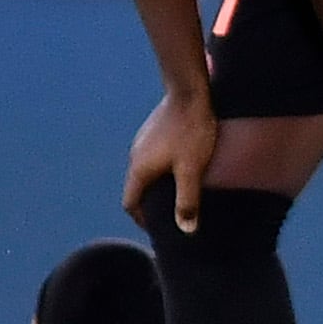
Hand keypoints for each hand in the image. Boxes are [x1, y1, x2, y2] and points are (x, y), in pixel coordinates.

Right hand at [120, 89, 218, 230]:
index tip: (158, 228)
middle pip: (135, 188)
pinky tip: (181, 166)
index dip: (142, 220)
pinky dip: (160, 170)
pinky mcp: (152, 131)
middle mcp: (135, 156)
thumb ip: (188, 201)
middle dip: (150, 204)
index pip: (130, 203)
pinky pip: (151, 158)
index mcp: (140, 170)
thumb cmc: (192, 132)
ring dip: (156, 185)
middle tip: (170, 214)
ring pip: (144, 172)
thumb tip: (185, 230)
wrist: (189, 92)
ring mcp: (142, 141)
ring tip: (178, 192)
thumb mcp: (192, 170)